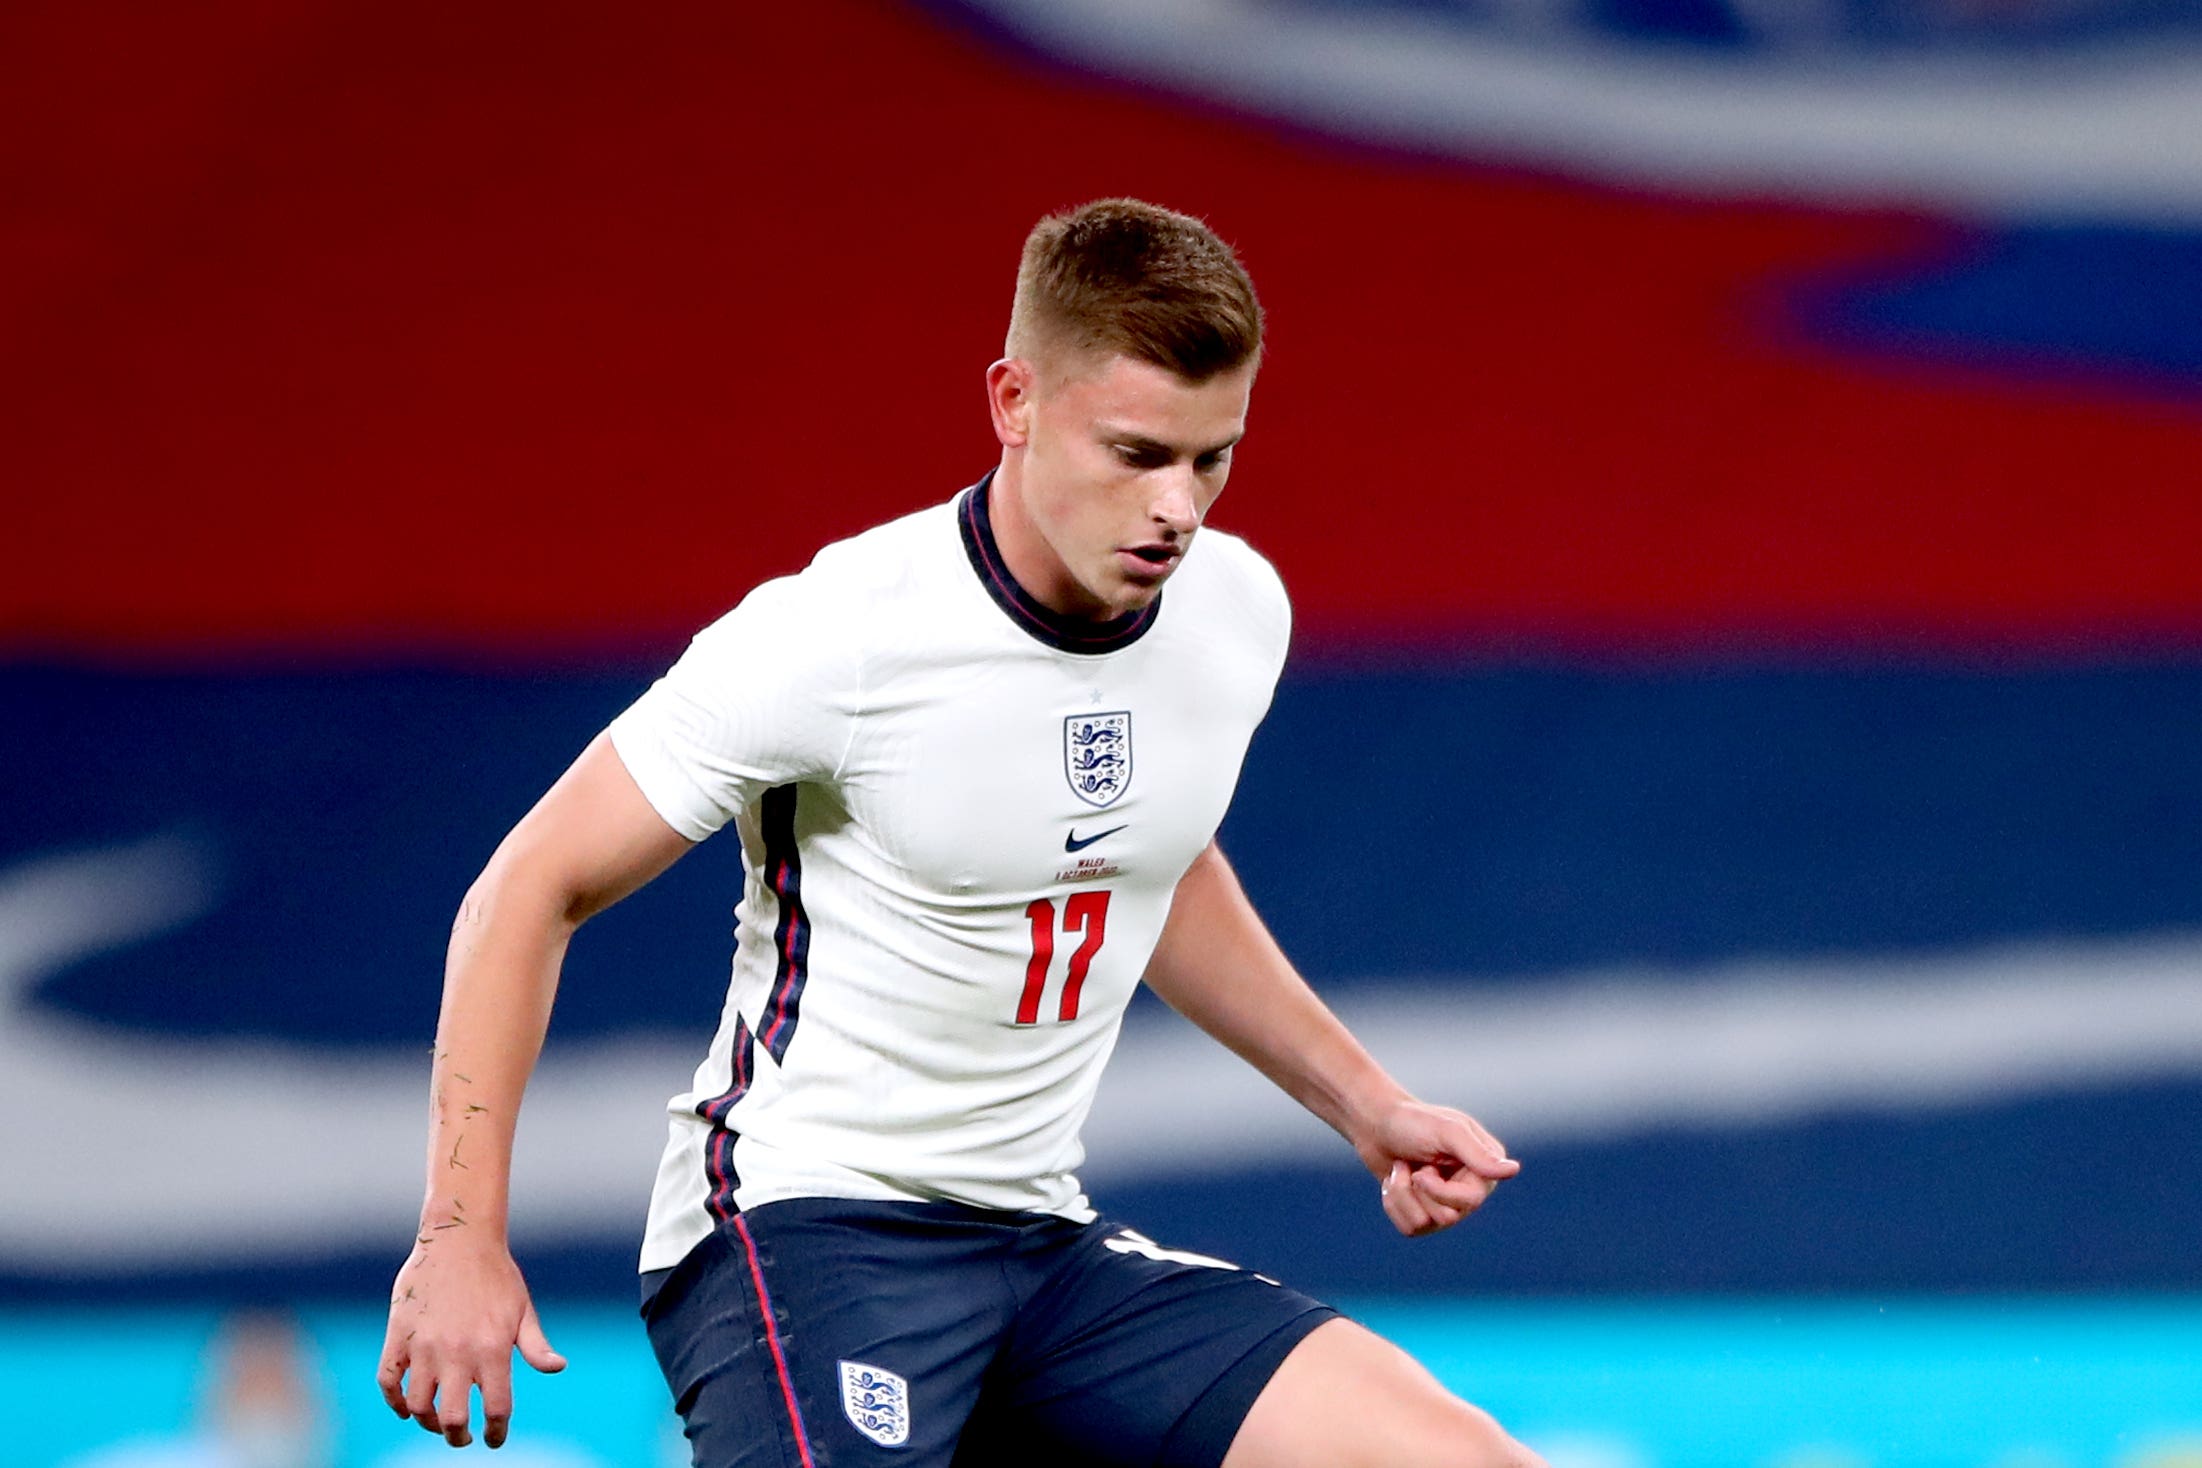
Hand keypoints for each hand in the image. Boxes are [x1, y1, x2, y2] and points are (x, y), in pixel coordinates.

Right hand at [377, 1233, 565, 1448]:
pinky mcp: (398, 1336)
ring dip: (427, 1421)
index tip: (494, 1440)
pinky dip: (394, 1401)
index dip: (496, 1432)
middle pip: (453, 1417)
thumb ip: (536, 1345)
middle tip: (461, 1437)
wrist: (459, 1237)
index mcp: (493, 1349)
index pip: (496, 1408)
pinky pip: (388, 1381)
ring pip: (418, 1405)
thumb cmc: (497, 1275)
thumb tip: (558, 1368)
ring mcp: (424, 1345)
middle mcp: (458, 1352)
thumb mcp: (523, 1309)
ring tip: (438, 1421)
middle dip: (457, 1436)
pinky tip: (405, 1407)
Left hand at [1358, 1098, 1519, 1237]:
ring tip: (1401, 1170)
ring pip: (1424, 1225)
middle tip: (1414, 1166)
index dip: (1441, 1192)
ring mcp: (1445, 1205)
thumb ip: (1478, 1153)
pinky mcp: (1422, 1213)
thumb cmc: (1413, 1121)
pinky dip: (1393, 1203)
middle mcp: (1468, 1190)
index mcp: (1483, 1169)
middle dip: (1419, 1191)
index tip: (1422, 1171)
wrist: (1375, 1124)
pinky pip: (1409, 1228)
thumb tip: (1512, 1170)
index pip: (1472, 1201)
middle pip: (1448, 1218)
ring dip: (1402, 1194)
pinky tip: (1394, 1180)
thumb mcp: (1447, 1132)